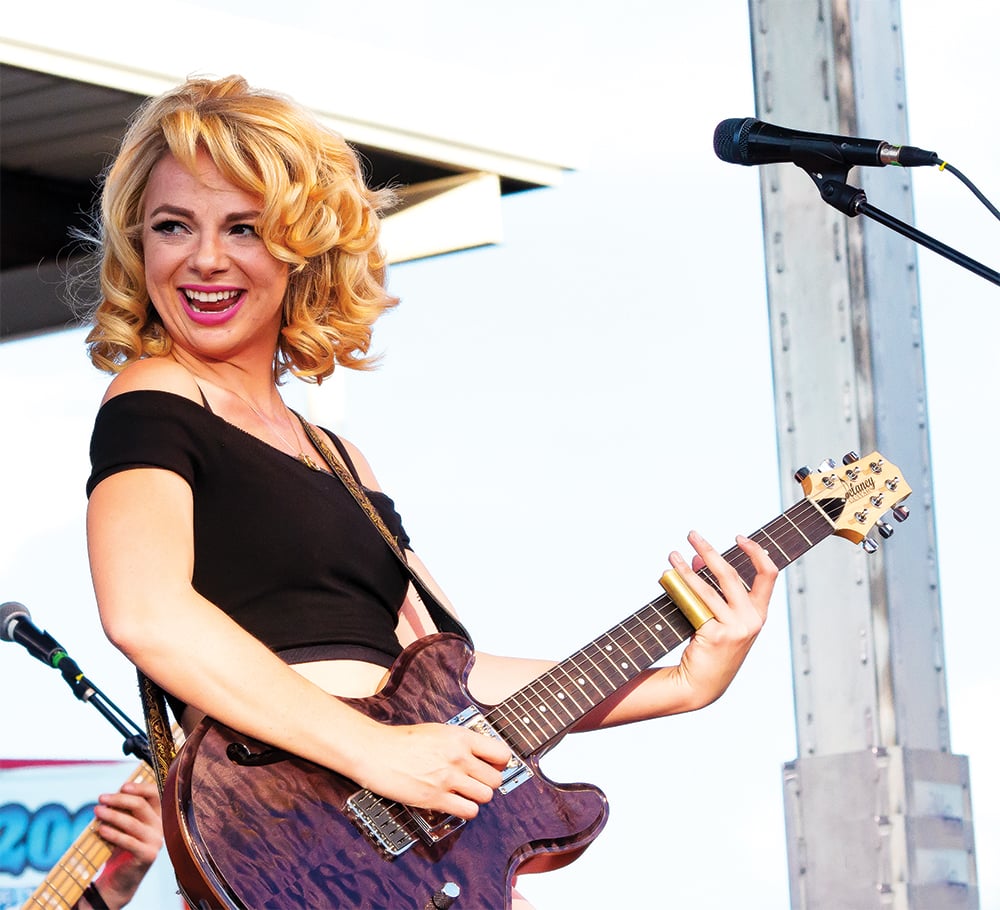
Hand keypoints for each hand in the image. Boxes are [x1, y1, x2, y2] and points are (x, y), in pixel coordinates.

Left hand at [89, 780, 162, 909]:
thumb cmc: (120, 848)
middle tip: (101, 798)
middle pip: (141, 805)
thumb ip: (125, 811)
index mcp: (158, 815)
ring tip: (97, 811)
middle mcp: (160, 826)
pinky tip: (100, 829)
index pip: (155, 795)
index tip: (122, 786)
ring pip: (132, 822)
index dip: (140, 788)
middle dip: (119, 799)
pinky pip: (128, 841)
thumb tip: (113, 794)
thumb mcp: (125, 826)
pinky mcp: (147, 855)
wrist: (120, 879)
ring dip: (112, 815)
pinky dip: (113, 834)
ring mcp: (155, 841)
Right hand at [353, 721, 511, 819]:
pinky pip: (468, 812)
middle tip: (476, 781)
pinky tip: (456, 803)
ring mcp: (448, 779)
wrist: (376, 752)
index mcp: (461, 737)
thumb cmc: (403, 740)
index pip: (501, 754)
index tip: (493, 766)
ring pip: (485, 797)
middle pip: (495, 779)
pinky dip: (466, 810)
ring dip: (477, 797)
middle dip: (488, 782)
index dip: (500, 763)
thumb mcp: (439, 731)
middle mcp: (458, 757)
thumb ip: (462, 741)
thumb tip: (481, 753)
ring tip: (465, 793)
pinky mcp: (436, 798)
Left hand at [666, 530, 776, 709]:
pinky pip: (694, 604)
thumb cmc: (710, 647)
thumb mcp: (719, 616)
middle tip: (691, 534)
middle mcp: (752, 620)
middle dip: (709, 550)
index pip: (769, 575)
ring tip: (672, 554)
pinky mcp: (715, 635)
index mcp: (759, 613)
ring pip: (707, 588)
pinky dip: (680, 587)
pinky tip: (668, 577)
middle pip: (730, 574)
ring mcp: (735, 629)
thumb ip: (713, 588)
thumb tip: (697, 557)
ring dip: (686, 568)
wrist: (701, 683)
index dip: (756, 552)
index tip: (738, 536)